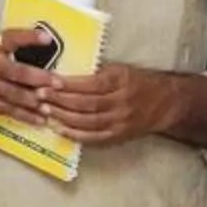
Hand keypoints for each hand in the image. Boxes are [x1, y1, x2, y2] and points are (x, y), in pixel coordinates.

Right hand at [0, 29, 62, 124]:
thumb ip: (9, 44)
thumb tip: (43, 43)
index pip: (11, 38)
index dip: (29, 37)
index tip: (47, 39)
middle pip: (17, 72)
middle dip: (40, 79)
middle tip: (58, 83)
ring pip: (15, 94)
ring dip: (35, 101)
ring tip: (52, 105)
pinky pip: (9, 110)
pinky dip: (26, 116)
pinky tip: (40, 119)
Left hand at [39, 63, 176, 146]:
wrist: (165, 103)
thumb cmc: (138, 82)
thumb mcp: (121, 69)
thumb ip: (97, 73)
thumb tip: (65, 76)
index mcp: (122, 80)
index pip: (91, 84)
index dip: (69, 85)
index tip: (50, 81)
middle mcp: (122, 102)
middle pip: (86, 104)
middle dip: (61, 100)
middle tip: (40, 96)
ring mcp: (121, 121)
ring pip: (88, 121)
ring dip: (64, 117)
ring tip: (46, 110)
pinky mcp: (119, 135)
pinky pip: (94, 137)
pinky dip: (75, 134)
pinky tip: (60, 128)